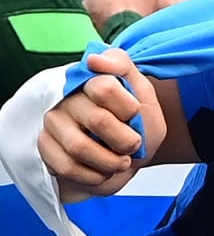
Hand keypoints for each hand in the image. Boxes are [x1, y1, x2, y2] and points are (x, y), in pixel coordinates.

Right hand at [37, 47, 166, 200]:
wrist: (128, 158)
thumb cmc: (138, 125)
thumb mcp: (145, 96)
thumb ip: (123, 68)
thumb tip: (93, 59)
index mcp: (92, 79)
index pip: (104, 87)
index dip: (129, 108)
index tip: (134, 114)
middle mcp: (68, 97)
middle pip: (97, 120)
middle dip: (126, 141)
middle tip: (134, 145)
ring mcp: (54, 121)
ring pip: (80, 148)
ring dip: (111, 162)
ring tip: (121, 162)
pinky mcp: (46, 146)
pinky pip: (67, 167)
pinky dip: (95, 176)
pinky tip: (103, 171)